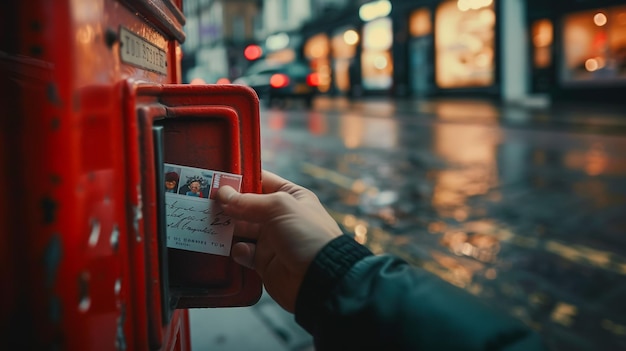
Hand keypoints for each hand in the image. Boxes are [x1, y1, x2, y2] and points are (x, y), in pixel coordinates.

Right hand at [216, 170, 341, 311]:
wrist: (319, 277)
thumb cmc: (308, 235)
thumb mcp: (279, 207)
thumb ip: (248, 201)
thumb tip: (223, 194)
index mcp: (290, 197)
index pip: (262, 181)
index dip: (241, 179)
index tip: (219, 179)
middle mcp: (280, 217)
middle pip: (247, 207)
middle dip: (228, 205)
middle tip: (205, 203)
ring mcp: (272, 240)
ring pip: (242, 230)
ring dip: (228, 228)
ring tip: (211, 225)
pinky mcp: (265, 262)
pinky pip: (244, 253)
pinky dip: (238, 251)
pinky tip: (240, 251)